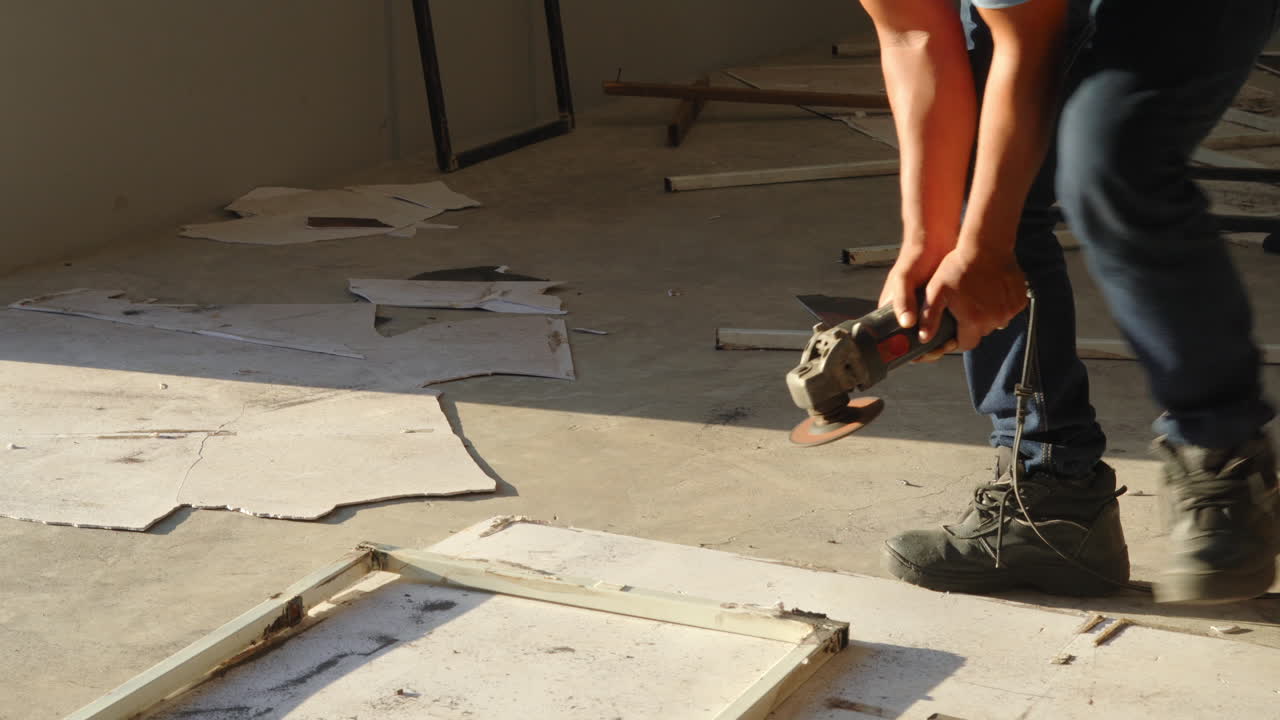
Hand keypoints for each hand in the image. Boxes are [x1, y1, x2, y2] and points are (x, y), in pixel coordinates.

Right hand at [879, 239, 959, 362]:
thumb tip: (906, 324)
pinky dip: (947, 330)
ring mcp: (922, 311)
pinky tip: (956, 334)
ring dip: (938, 342)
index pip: (892, 339)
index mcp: (891, 310)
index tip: (917, 356)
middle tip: (940, 350)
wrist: (935, 243)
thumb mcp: (903, 280)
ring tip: (950, 344)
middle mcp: (905, 314)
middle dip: (926, 349)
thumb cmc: (913, 259)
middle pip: (913, 341)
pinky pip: (941, 324)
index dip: (903, 351)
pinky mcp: (937, 307)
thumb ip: (902, 301)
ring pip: (928, 335)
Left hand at [918, 245, 1026, 352]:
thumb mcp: (936, 291)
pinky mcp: (1019, 300)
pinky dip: (1000, 305)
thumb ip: (929, 317)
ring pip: (995, 322)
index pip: (965, 344)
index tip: (954, 328)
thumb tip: (924, 338)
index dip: (957, 339)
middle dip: (971, 325)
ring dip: (987, 315)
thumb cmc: (960, 266)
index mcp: (974, 321)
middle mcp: (995, 319)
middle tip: (964, 306)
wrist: (987, 246)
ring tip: (977, 296)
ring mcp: (1009, 311)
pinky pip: (1008, 310)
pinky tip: (991, 291)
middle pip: (980, 333)